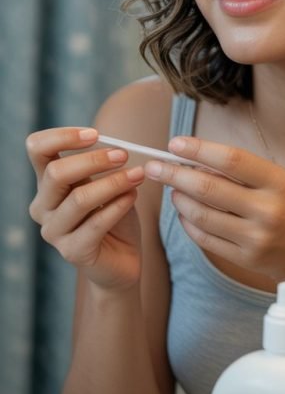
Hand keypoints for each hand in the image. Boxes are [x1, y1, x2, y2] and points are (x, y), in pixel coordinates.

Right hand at [26, 127, 144, 290]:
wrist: (122, 259)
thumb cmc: (113, 216)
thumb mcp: (106, 184)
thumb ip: (102, 167)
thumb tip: (115, 146)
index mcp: (47, 184)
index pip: (37, 149)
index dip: (62, 136)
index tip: (95, 134)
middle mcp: (43, 206)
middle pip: (56, 173)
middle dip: (94, 160)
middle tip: (124, 155)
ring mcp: (54, 231)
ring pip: (79, 198)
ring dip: (113, 182)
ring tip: (138, 175)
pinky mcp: (72, 251)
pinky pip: (95, 224)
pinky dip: (118, 206)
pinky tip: (133, 197)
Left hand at [144, 135, 284, 280]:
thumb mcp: (279, 181)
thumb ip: (242, 172)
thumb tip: (193, 159)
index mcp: (278, 182)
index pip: (231, 160)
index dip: (198, 150)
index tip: (174, 144)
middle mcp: (267, 210)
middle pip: (208, 188)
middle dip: (174, 175)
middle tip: (154, 167)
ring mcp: (255, 238)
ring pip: (201, 215)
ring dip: (178, 200)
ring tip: (171, 189)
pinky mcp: (245, 258)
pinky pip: (205, 238)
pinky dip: (188, 222)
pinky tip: (183, 212)